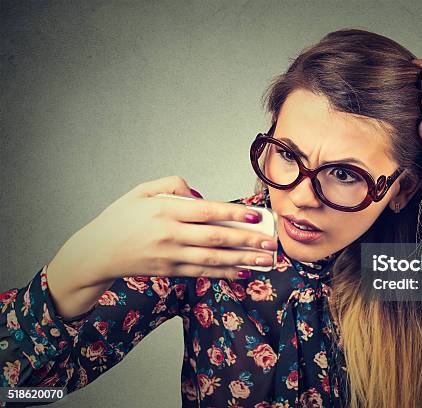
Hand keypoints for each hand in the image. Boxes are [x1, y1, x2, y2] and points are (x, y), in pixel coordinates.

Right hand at [48, 175, 277, 287]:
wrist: (96, 252)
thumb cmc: (121, 218)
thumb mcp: (141, 191)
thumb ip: (173, 184)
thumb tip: (201, 196)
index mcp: (165, 209)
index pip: (207, 211)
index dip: (233, 214)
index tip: (256, 216)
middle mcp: (169, 234)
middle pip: (215, 237)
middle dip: (246, 241)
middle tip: (270, 243)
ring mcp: (169, 255)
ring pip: (212, 258)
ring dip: (242, 260)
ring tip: (264, 260)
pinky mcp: (169, 271)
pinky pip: (201, 272)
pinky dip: (222, 273)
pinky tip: (241, 272)